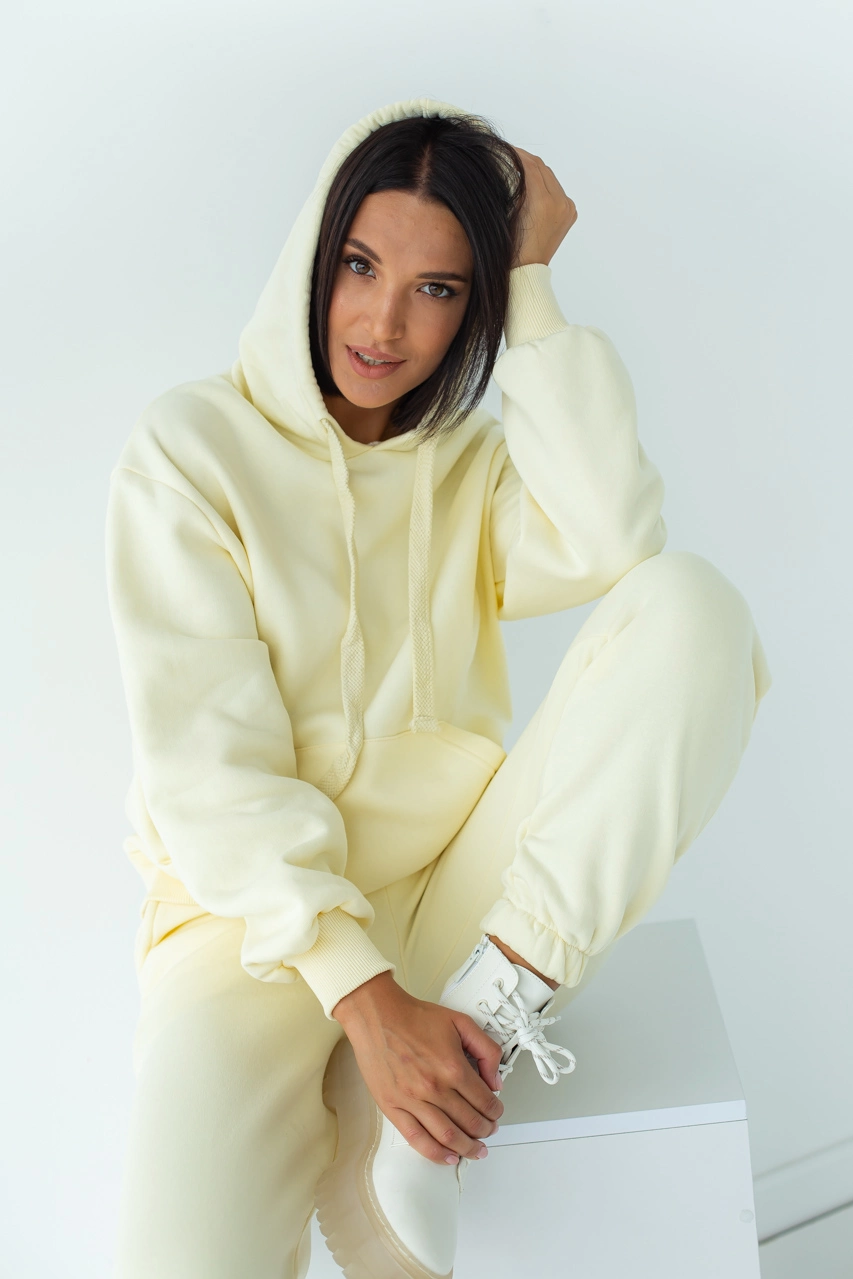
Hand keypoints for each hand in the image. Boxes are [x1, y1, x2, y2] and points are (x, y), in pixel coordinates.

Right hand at [332, 971, 504, 1165]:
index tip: (496, 1113)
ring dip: (467, 1147)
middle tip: (489, 1131)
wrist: (377, 1014)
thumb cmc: (413, 1017)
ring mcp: (412, 1100)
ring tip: (476, 1150)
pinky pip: (417, 1139)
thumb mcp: (460, 1022)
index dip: (495, 1111)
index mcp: (453, 1067)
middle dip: (485, 1131)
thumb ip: (485, 1049)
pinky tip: (448, 1156)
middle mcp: (434, 1087)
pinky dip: (436, 1153)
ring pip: (447, 1136)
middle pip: (469, 1122)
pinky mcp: (393, 1107)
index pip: (484, 1101)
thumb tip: (495, 1079)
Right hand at [512, 146, 577, 267]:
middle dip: (527, 161)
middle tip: (512, 156)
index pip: (531, 166)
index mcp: (544, 201)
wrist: (526, 270)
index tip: (506, 149)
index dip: (518, 155)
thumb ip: (515, 185)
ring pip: (550, 178)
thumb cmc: (511, 247)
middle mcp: (560, 202)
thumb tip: (512, 165)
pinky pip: (557, 190)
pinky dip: (545, 184)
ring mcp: (567, 208)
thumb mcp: (509, 211)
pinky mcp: (569, 214)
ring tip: (521, 169)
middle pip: (543, 169)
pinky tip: (533, 186)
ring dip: (536, 171)